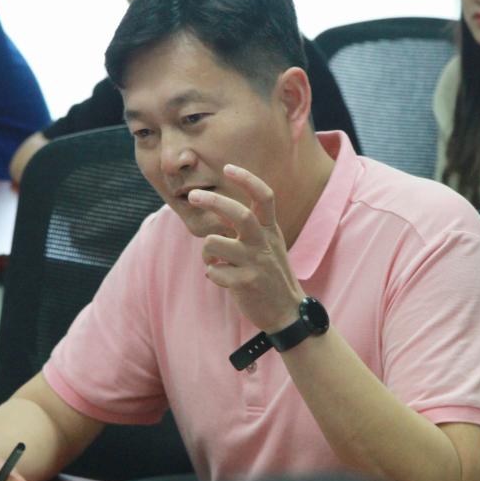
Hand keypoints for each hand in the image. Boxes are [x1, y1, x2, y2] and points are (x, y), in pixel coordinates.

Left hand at [188, 164, 303, 332]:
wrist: (287, 312)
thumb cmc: (270, 275)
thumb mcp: (268, 245)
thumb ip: (249, 227)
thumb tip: (217, 207)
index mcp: (270, 230)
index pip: (264, 196)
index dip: (247, 179)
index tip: (228, 168)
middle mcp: (264, 243)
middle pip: (239, 214)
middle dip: (213, 201)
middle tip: (192, 195)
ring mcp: (256, 263)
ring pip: (214, 243)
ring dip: (206, 251)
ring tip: (212, 260)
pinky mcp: (246, 283)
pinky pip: (214, 271)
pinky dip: (211, 274)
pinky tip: (221, 279)